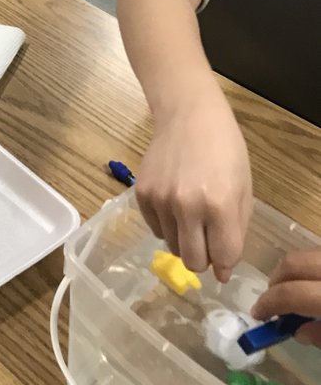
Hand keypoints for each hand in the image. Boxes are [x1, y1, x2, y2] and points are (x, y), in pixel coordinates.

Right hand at [136, 84, 251, 281]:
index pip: (223, 258)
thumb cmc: (225, 150)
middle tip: (207, 241)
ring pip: (172, 247)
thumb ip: (236, 232)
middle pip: (193, 262)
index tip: (224, 258)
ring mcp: (160, 200)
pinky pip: (155, 229)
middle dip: (204, 259)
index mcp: (219, 205)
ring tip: (191, 215)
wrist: (189, 115)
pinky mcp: (141, 194)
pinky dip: (167, 225)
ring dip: (185, 240)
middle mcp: (186, 206)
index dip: (226, 263)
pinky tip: (175, 203)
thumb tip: (222, 269)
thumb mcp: (243, 189)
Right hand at [252, 251, 320, 347]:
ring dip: (293, 271)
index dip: (269, 303)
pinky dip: (311, 267)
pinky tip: (315, 284)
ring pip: (307, 254)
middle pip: (293, 264)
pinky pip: (319, 255)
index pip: (291, 293)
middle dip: (276, 280)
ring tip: (295, 290)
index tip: (258, 315)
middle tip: (273, 299)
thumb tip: (299, 331)